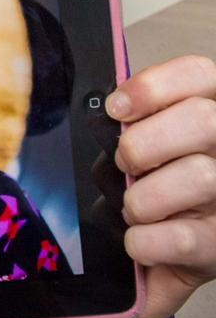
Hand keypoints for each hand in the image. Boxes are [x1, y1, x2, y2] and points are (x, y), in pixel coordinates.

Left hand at [66, 55, 215, 317]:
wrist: (194, 242)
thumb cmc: (166, 185)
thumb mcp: (156, 144)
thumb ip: (141, 123)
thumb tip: (111, 110)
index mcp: (213, 111)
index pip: (199, 74)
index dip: (152, 86)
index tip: (115, 108)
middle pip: (202, 119)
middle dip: (143, 144)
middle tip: (125, 165)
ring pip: (199, 175)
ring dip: (144, 198)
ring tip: (133, 210)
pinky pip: (186, 238)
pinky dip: (147, 241)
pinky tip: (137, 240)